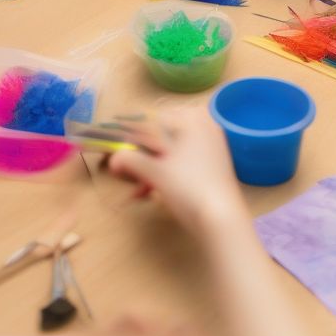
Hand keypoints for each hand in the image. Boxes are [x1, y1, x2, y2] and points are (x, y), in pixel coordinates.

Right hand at [107, 108, 249, 239]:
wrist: (222, 218)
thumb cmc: (188, 186)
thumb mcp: (155, 172)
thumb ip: (131, 160)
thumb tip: (113, 159)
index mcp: (192, 118)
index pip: (154, 120)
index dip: (132, 136)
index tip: (118, 150)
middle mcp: (204, 126)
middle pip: (163, 137)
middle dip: (142, 156)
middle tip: (126, 171)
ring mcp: (211, 147)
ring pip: (172, 152)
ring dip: (152, 168)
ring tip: (139, 189)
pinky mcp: (213, 166)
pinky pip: (183, 163)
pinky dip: (167, 175)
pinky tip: (152, 192)